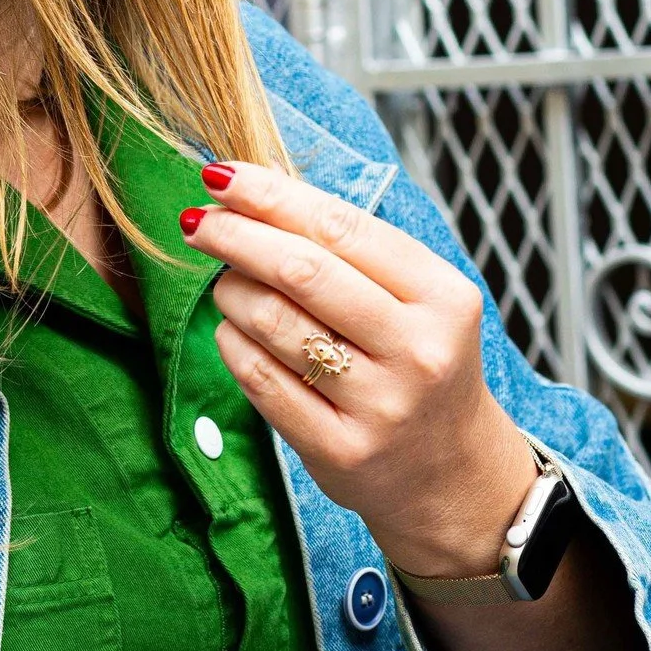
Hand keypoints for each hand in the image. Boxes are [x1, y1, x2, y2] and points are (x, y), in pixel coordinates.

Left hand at [182, 163, 537, 578]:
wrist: (453, 475)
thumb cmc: (416, 361)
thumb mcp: (412, 297)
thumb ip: (344, 241)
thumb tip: (258, 179)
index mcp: (442, 297)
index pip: (340, 226)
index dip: (270, 196)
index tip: (221, 176)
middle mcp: (418, 351)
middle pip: (301, 271)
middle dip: (234, 235)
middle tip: (197, 221)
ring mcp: (381, 406)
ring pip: (272, 321)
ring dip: (229, 290)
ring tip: (225, 283)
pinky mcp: (340, 451)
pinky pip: (258, 377)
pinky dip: (231, 341)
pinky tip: (233, 329)